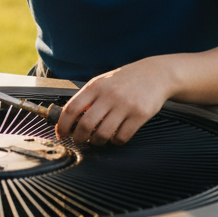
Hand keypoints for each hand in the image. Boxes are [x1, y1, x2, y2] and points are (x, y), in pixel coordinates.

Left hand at [55, 57, 170, 144]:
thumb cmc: (127, 79)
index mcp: (96, 86)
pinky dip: (115, 141)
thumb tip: (70, 119)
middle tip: (80, 140)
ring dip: (96, 142)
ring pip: (102, 134)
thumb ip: (88, 98)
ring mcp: (125, 105)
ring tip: (97, 139)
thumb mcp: (103, 82)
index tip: (61, 133)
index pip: (71, 108)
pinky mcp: (140, 115)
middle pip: (85, 125)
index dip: (63, 125)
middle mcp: (109, 95)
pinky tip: (115, 136)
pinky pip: (121, 137)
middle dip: (78, 138)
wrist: (156, 74)